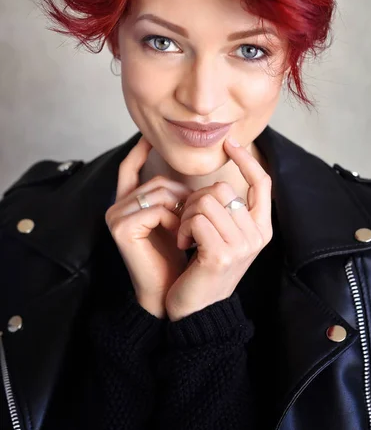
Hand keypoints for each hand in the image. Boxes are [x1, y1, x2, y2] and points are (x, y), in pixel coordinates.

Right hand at [105, 135, 192, 318]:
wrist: (168, 291)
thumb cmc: (175, 258)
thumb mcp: (175, 220)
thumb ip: (171, 197)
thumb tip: (183, 170)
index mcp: (126, 204)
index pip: (129, 168)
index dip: (139, 151)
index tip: (151, 138)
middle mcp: (116, 207)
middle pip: (157, 181)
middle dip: (183, 193)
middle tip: (196, 213)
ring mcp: (115, 216)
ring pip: (159, 192)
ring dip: (182, 207)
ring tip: (189, 228)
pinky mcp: (121, 228)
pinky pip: (156, 209)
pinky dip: (174, 220)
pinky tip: (180, 236)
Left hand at [165, 136, 272, 320]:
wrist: (197, 310)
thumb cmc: (205, 268)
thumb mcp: (225, 236)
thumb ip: (229, 209)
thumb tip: (222, 176)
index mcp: (262, 228)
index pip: (262, 182)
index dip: (247, 159)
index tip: (230, 143)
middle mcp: (258, 236)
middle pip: (223, 188)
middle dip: (196, 198)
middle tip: (188, 221)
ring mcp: (242, 246)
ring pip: (206, 200)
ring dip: (186, 214)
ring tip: (186, 234)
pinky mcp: (220, 254)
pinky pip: (196, 218)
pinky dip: (183, 228)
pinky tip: (183, 244)